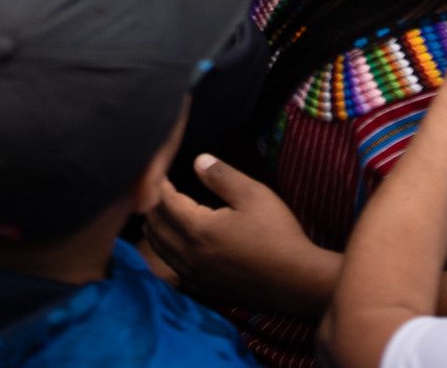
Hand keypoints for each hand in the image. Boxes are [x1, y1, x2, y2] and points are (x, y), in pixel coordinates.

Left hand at [148, 153, 329, 314]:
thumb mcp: (254, 194)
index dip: (158, 183)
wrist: (295, 280)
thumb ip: (222, 176)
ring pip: (159, 249)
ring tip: (161, 208)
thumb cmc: (276, 233)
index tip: (158, 168)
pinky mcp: (201, 286)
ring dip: (155, 226)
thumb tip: (197, 160)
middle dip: (151, 204)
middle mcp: (187, 255)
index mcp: (197, 229)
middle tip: (157, 186)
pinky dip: (165, 249)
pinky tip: (175, 240)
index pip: (163, 202)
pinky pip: (171, 266)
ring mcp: (193, 274)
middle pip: (154, 226)